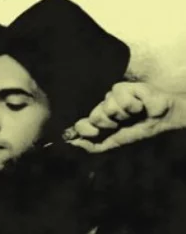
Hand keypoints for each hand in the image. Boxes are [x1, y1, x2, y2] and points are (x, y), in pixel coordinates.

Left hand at [64, 82, 185, 152]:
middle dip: (110, 124)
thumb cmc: (139, 130)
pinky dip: (132, 106)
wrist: (162, 119)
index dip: (85, 130)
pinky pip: (119, 98)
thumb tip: (72, 143)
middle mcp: (102, 108)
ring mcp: (111, 97)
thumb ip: (93, 146)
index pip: (80, 125)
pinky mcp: (123, 87)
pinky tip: (139, 105)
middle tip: (123, 124)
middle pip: (94, 117)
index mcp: (98, 121)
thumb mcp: (115, 143)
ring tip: (134, 114)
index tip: (97, 133)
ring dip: (124, 115)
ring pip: (107, 108)